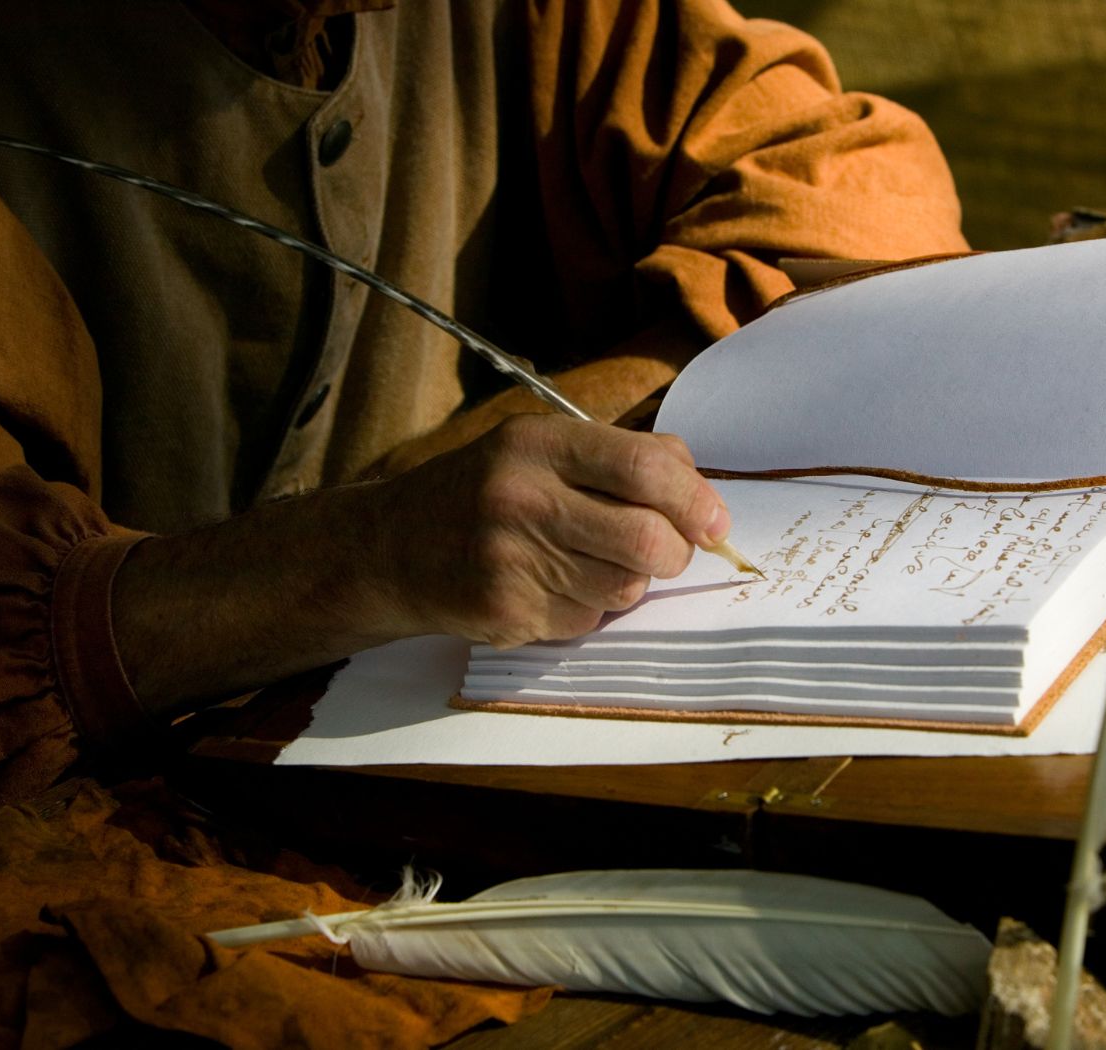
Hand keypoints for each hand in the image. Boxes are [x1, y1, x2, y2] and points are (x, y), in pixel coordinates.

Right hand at [378, 414, 728, 646]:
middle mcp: (523, 497)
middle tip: (667, 550)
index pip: (645, 468)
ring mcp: (512, 560)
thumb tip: (704, 494)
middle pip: (647, 540)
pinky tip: (549, 585)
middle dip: (676, 552)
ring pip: (626, 587)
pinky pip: (588, 618)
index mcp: (538, 443)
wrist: (391, 548)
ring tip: (589, 560)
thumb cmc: (485, 492)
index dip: (695, 499)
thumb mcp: (541, 448)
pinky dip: (587, 606)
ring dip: (628, 581)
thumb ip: (621, 458)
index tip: (714, 520)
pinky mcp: (507, 612)